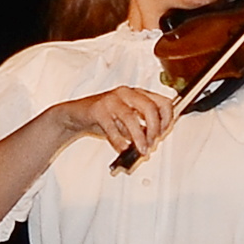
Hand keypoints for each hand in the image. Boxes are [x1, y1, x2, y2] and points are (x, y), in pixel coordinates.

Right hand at [55, 85, 179, 158]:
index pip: (163, 102)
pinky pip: (112, 127)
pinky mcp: (98, 110)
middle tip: (152, 143)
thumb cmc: (103, 117)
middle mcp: (126, 93)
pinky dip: (119, 141)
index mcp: (138, 94)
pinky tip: (122, 149)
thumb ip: (142, 127)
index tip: (163, 133)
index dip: (167, 119)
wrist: (76, 115)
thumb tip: (154, 141)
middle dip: (154, 129)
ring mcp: (111, 100)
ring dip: (139, 137)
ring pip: (131, 117)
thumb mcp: (128, 121)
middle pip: (150, 108)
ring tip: (141, 149)